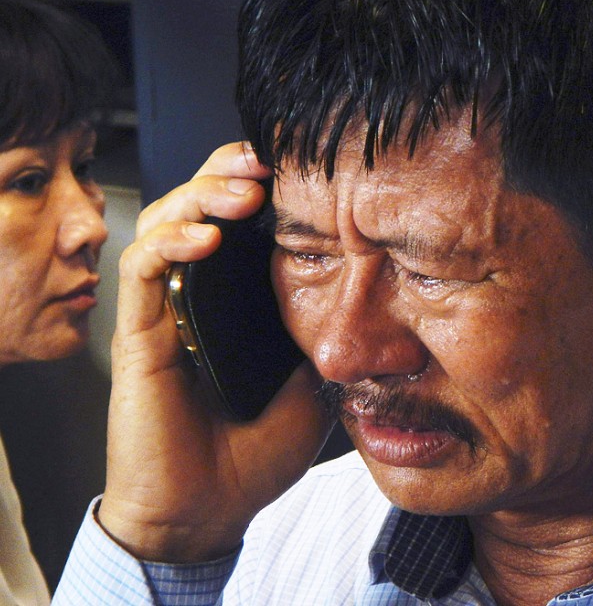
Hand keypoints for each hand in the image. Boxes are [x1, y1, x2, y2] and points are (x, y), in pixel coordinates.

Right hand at [99, 142, 333, 561]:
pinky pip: (142, 272)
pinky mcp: (139, 334)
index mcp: (241, 300)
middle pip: (200, 207)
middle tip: (266, 158)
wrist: (212, 509)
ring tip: (243, 190)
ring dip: (201, 196)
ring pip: (167, 224)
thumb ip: (334, 336)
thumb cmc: (258, 451)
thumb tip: (377, 296)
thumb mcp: (319, 382)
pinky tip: (207, 240)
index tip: (303, 164)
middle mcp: (201, 295)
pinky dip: (171, 245)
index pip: (243, 222)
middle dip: (229, 172)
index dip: (264, 185)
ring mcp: (167, 310)